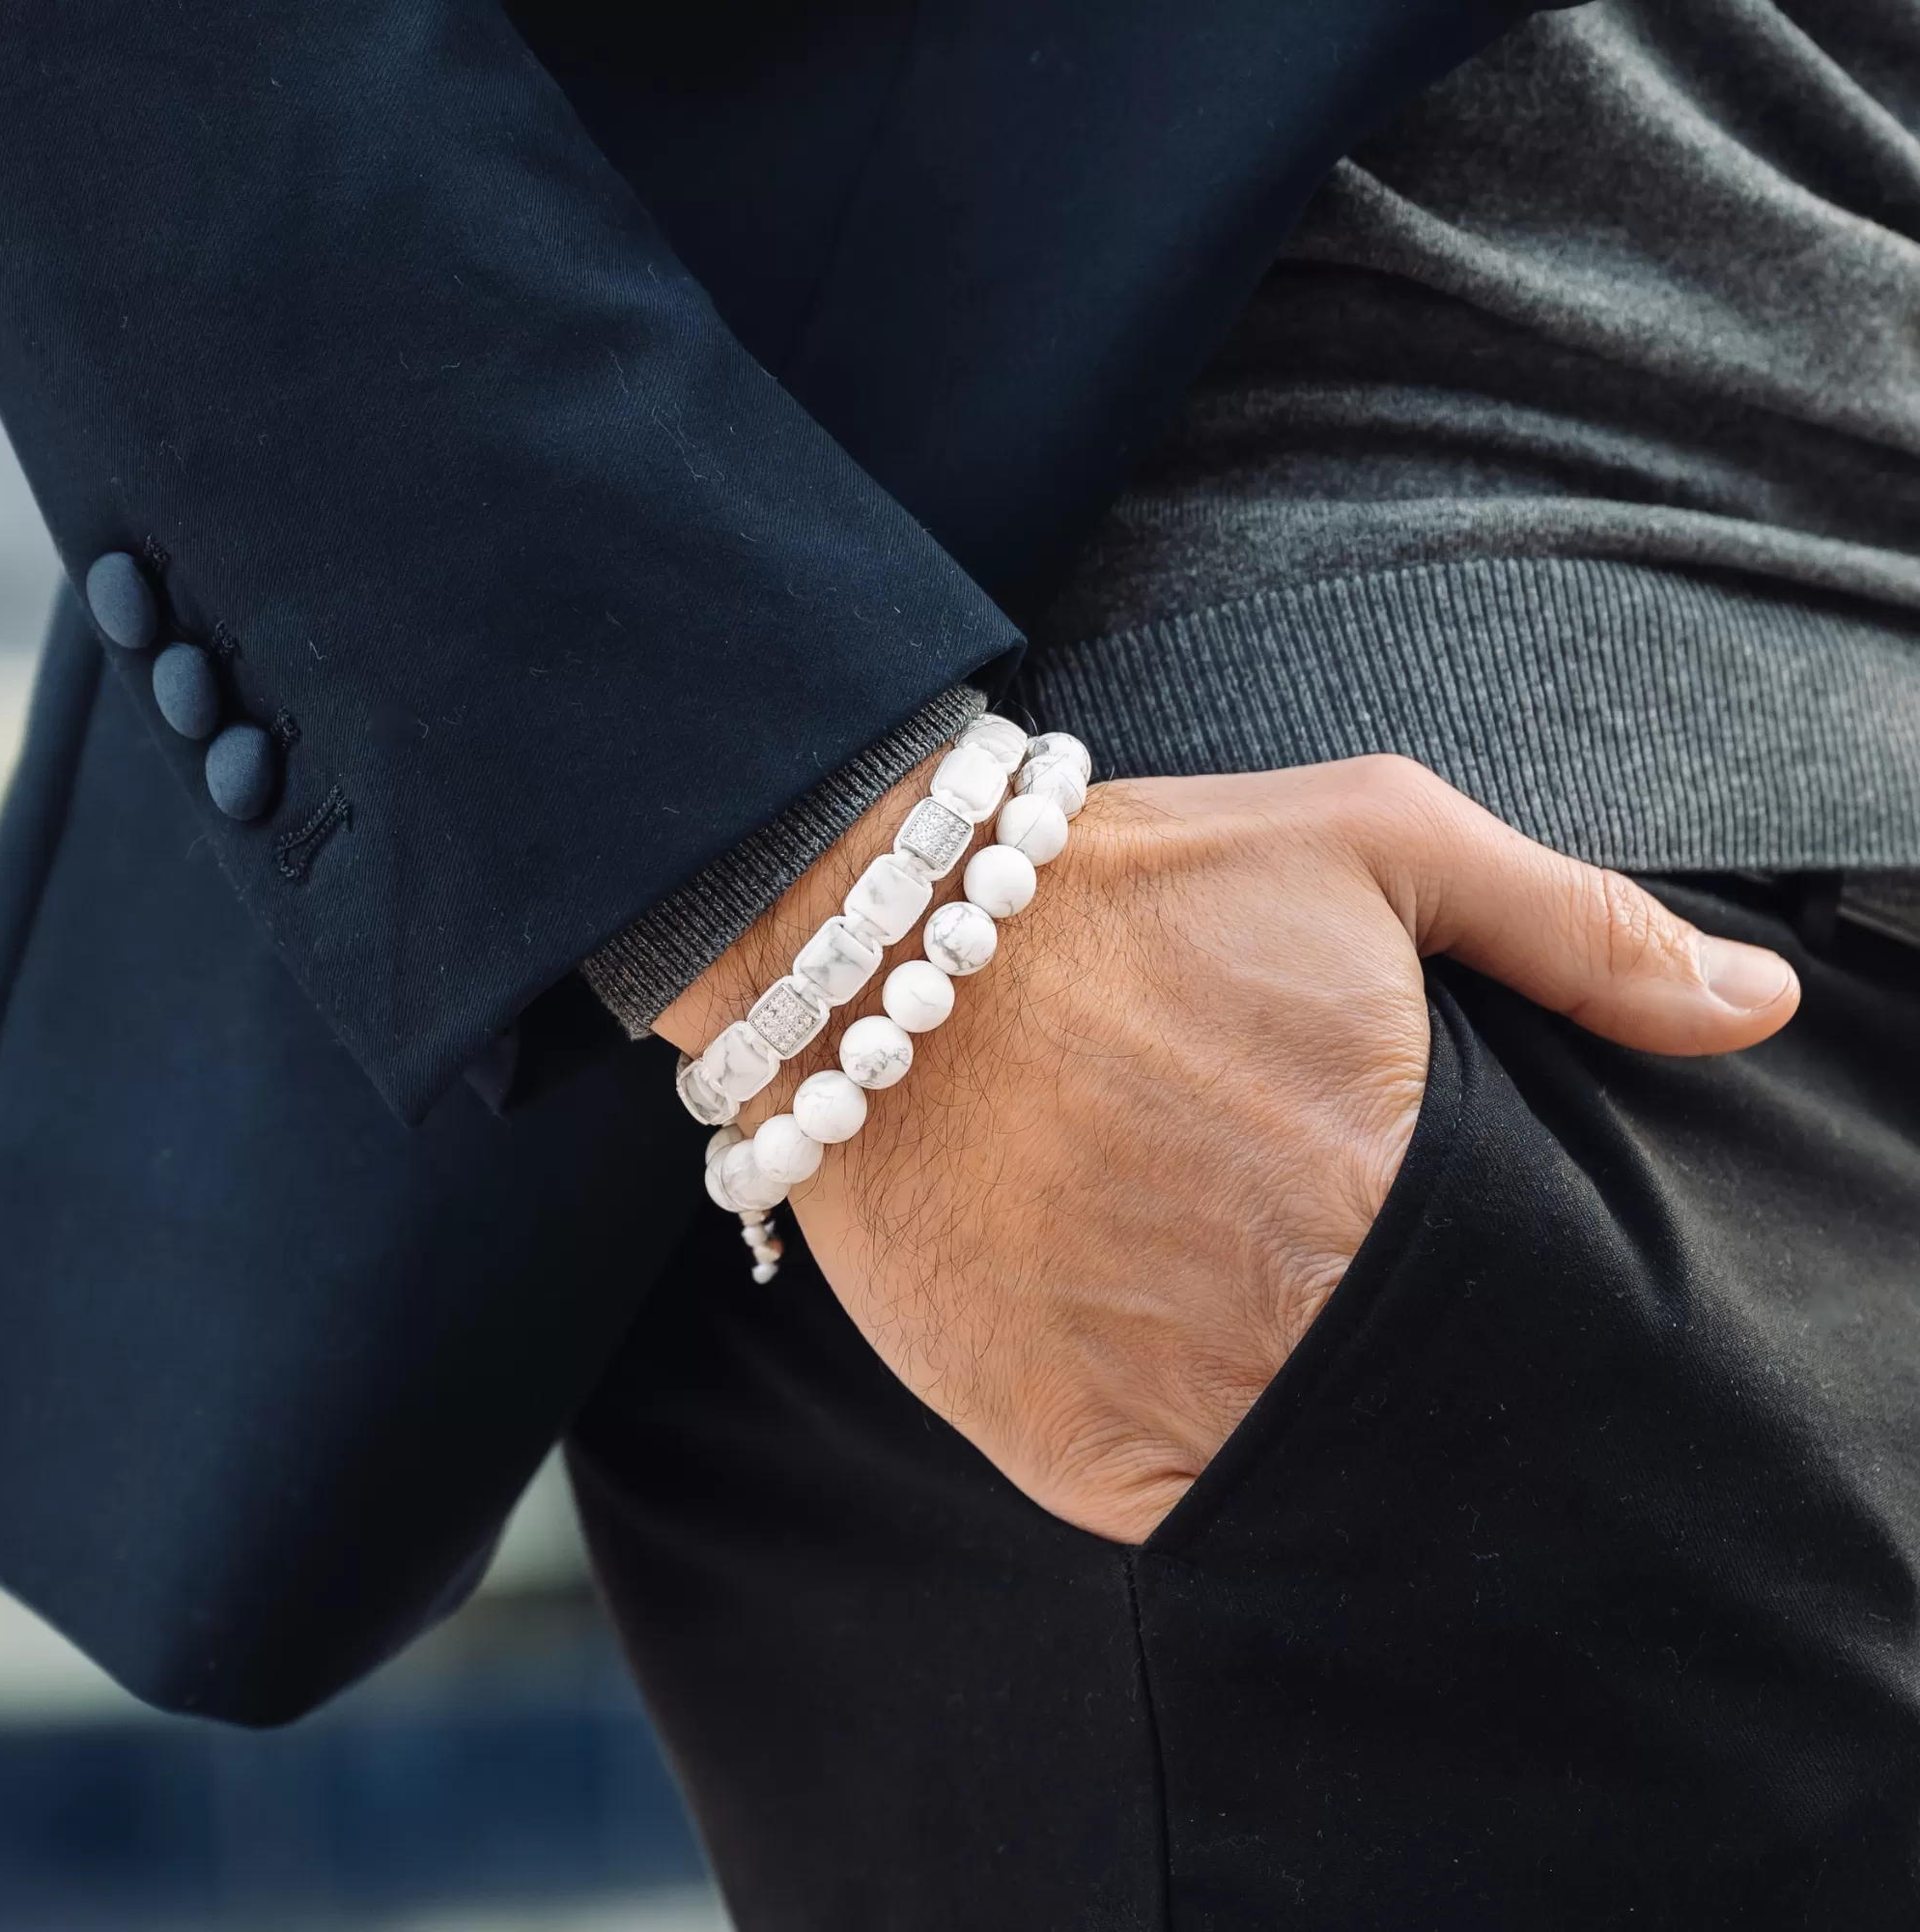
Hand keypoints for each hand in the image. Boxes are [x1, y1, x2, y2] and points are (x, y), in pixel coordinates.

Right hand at [659, 755, 1798, 1542]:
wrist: (874, 954)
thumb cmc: (1129, 887)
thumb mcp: (1374, 840)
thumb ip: (1581, 928)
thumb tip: (1759, 1010)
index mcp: (1397, 1182)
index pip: (1533, 1311)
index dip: (1518, 1292)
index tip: (1475, 1256)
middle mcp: (1298, 1317)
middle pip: (1427, 1399)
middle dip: (1415, 1353)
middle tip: (1356, 1279)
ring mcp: (1180, 1403)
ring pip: (1320, 1474)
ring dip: (1317, 1420)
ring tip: (1270, 1323)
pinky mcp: (1070, 1456)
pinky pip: (1194, 1517)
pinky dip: (1212, 1469)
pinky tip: (1187, 1372)